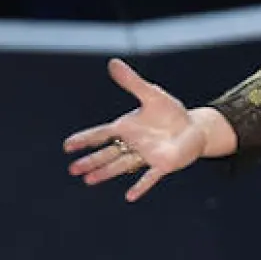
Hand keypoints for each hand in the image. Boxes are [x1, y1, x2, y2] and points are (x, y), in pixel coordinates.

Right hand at [63, 58, 206, 201]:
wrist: (193, 128)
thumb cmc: (170, 113)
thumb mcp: (151, 94)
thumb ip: (132, 81)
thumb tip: (113, 62)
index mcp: (127, 127)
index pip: (102, 134)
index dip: (85, 139)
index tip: (67, 145)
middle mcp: (133, 144)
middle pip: (108, 153)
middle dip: (91, 161)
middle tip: (72, 170)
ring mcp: (146, 155)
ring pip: (122, 165)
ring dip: (106, 173)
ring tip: (88, 181)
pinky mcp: (162, 164)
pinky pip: (150, 176)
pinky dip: (141, 185)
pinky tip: (129, 196)